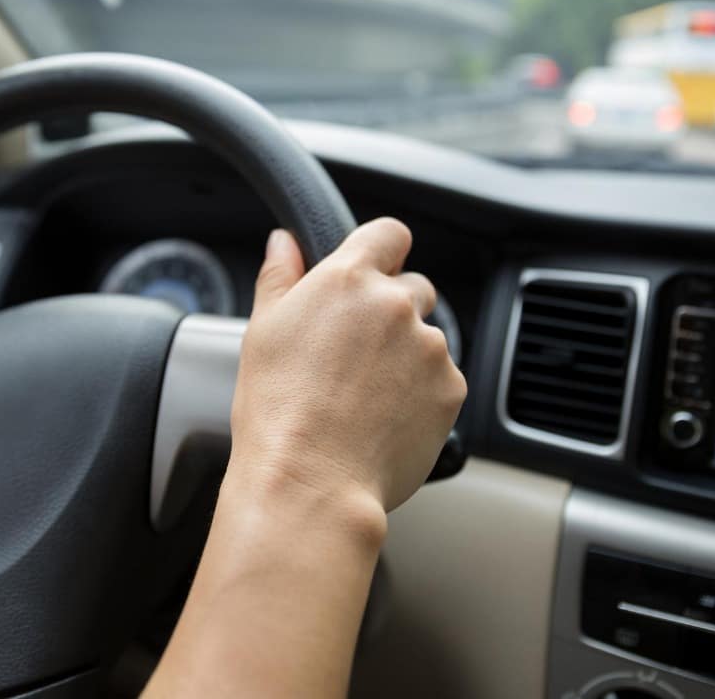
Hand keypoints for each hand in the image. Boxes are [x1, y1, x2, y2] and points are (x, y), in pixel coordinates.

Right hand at [229, 219, 465, 518]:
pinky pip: (442, 381)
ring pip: (427, 339)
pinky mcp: (451, 390)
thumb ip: (280, 276)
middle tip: (356, 353)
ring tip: (365, 397)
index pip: (389, 233)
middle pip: (414, 288)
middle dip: (392, 312)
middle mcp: (397, 305)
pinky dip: (421, 395)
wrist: (311, 481)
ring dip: (407, 357)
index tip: (372, 272)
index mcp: (349, 279)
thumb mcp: (263, 332)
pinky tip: (383, 418)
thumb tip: (285, 242)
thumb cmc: (279, 411)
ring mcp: (430, 348)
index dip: (382, 252)